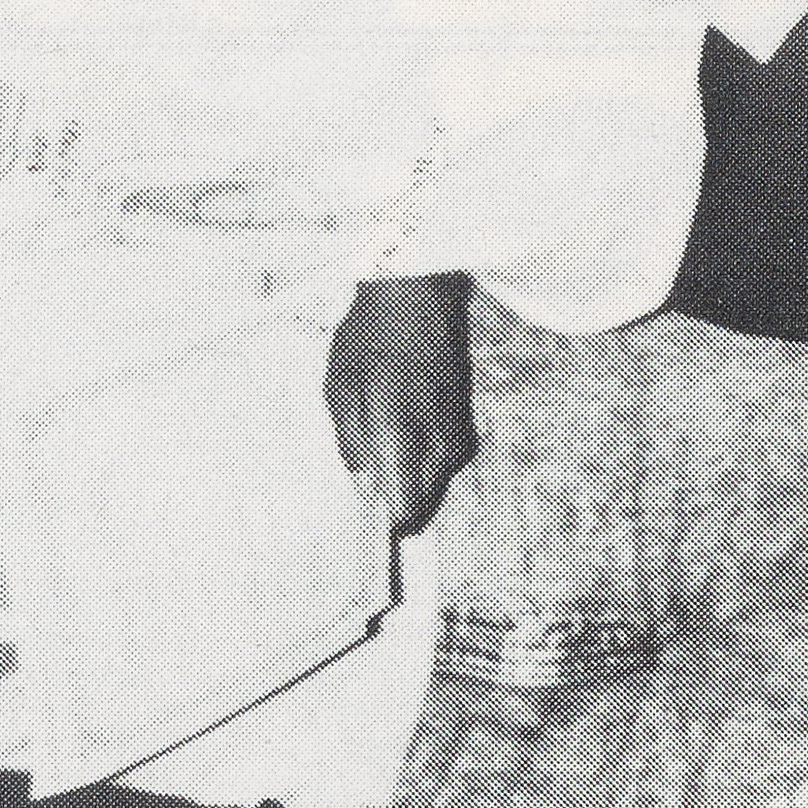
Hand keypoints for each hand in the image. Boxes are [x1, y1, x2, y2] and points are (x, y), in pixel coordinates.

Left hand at [325, 275, 477, 541]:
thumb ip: (352, 449)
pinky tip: (408, 414)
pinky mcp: (467, 421)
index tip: (369, 509)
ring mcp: (459, 435)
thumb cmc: (371, 336)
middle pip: (422, 505)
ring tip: (387, 428)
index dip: (385, 519)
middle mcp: (439, 448)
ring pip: (433, 481)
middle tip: (370, 462)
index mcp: (403, 443)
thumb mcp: (340, 393)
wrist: (420, 288)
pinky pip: (443, 457)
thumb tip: (365, 490)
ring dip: (410, 471)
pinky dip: (425, 450)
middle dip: (396, 494)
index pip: (405, 517)